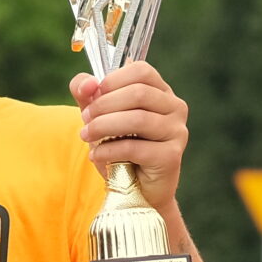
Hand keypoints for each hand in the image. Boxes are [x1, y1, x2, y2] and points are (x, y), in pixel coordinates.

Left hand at [69, 61, 188, 214]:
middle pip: (138, 93)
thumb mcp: (100, 117)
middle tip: (84, 119)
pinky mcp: (171, 156)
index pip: (142, 70)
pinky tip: (96, 156)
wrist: (137, 191)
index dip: (112, 80)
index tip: (91, 97)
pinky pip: (136, 147)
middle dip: (104, 105)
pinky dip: (109, 150)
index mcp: (161, 92)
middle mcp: (175, 108)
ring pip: (138, 119)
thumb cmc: (120, 149)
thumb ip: (88, 94)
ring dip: (104, 126)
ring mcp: (177, 131)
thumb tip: (87, 83)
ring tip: (86, 136)